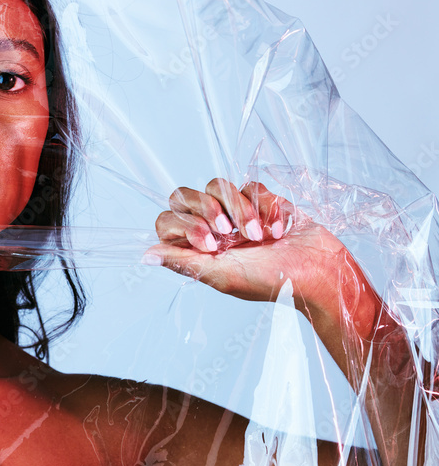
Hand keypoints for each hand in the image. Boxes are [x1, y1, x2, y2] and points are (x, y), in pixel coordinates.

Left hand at [143, 178, 355, 314]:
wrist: (319, 273)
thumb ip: (183, 263)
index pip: (166, 219)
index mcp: (196, 247)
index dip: (183, 225)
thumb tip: (146, 255)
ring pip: (218, 185)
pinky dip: (266, 207)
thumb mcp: (221, 275)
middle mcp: (211, 227)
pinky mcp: (262, 200)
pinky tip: (279, 230)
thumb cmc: (272, 280)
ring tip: (259, 236)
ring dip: (241, 210)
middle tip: (228, 233)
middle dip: (208, 208)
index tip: (209, 244)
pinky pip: (251, 185)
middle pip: (185, 194)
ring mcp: (236, 212)